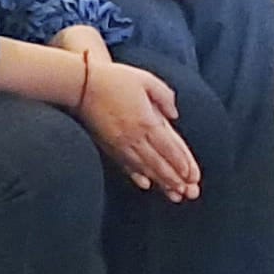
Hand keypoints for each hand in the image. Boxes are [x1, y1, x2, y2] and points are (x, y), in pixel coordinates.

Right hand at [76, 58, 200, 198]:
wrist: (82, 85)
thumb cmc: (115, 79)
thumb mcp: (146, 80)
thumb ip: (164, 96)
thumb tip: (173, 114)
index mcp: (146, 121)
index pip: (169, 147)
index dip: (182, 163)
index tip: (192, 176)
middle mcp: (134, 136)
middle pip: (159, 162)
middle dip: (175, 179)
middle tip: (188, 192)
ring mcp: (120, 143)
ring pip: (144, 168)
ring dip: (160, 182)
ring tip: (173, 194)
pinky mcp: (108, 146)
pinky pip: (125, 165)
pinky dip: (136, 176)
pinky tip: (145, 185)